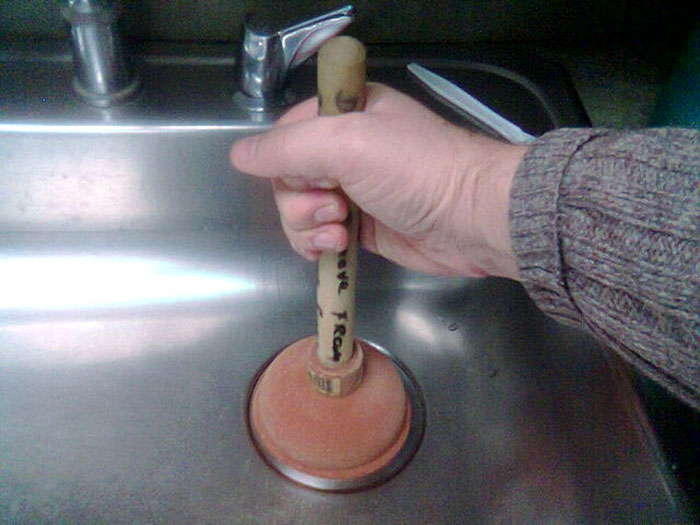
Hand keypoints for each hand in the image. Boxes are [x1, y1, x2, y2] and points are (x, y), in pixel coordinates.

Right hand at [231, 83, 524, 278]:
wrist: (470, 219)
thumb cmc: (414, 171)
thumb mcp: (347, 144)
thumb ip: (287, 147)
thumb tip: (238, 156)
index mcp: (344, 115)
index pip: (286, 135)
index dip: (284, 161)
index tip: (307, 175)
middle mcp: (345, 150)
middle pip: (287, 178)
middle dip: (299, 200)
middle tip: (333, 207)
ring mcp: (352, 191)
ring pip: (298, 211)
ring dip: (308, 226)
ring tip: (340, 231)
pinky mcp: (361, 227)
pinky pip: (318, 236)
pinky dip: (317, 245)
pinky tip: (336, 248)